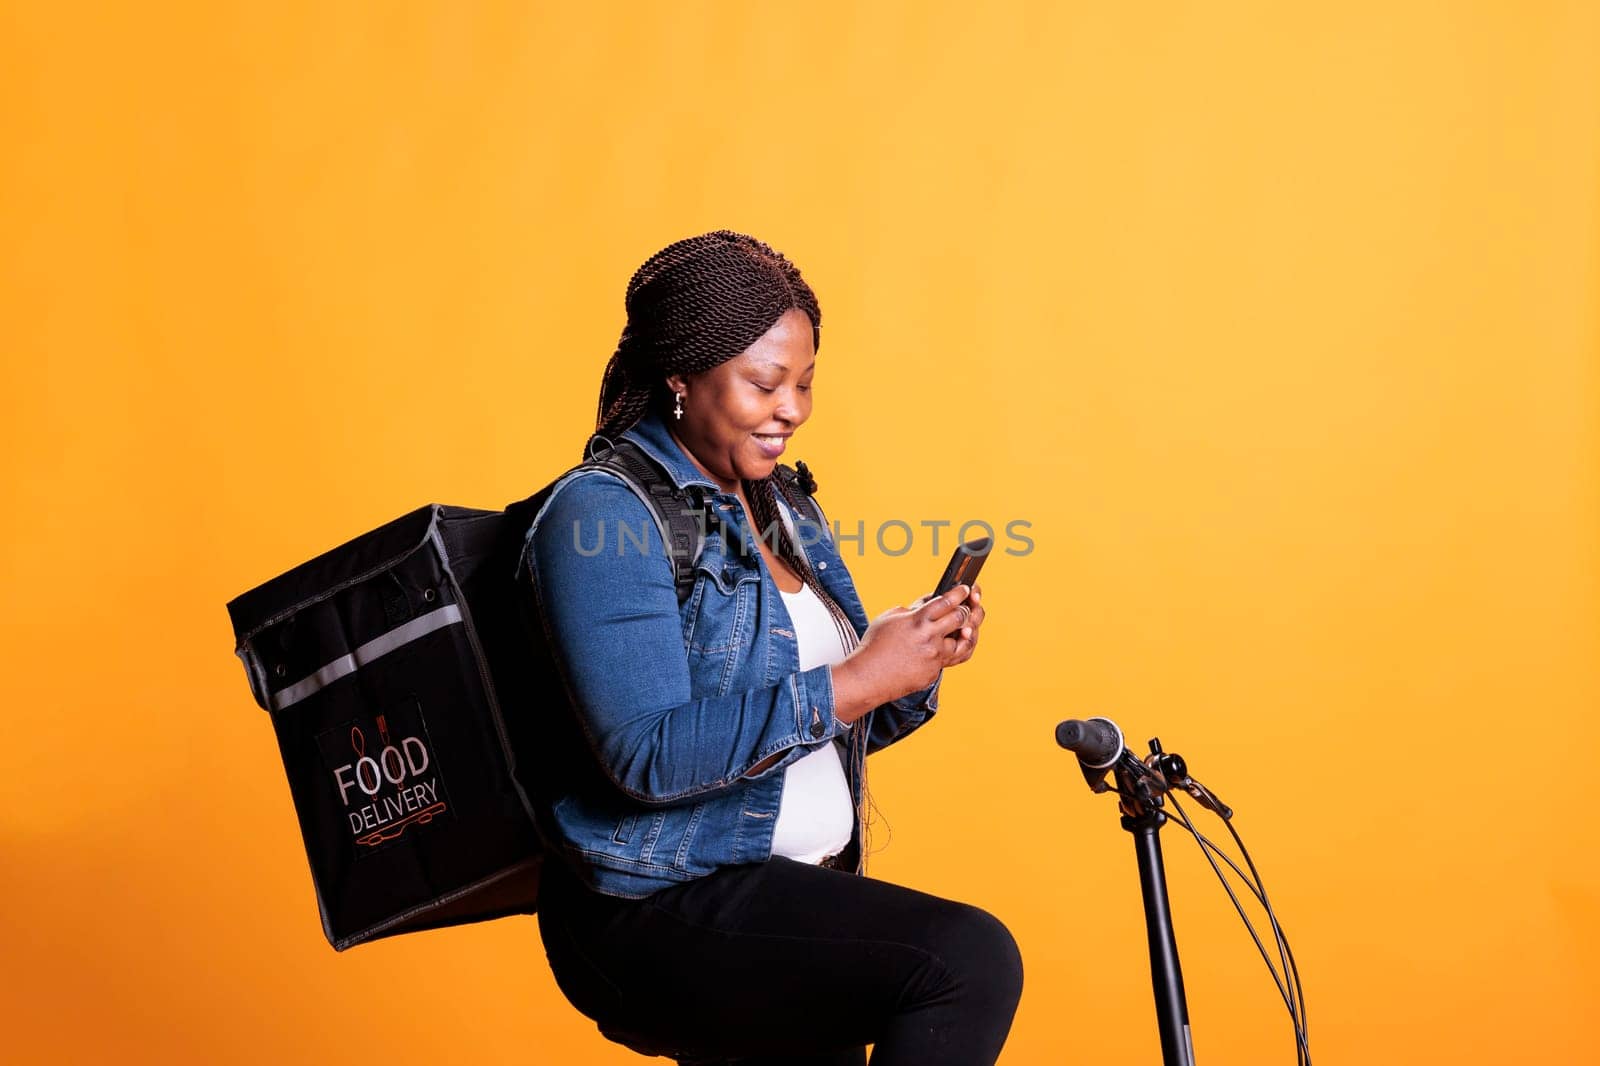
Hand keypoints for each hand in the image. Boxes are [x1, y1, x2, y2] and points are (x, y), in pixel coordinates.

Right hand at [832, 584, 979, 719]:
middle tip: (966, 607)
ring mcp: (934, 657)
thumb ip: (913, 608)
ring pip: (962, 642)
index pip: (947, 601)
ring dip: (962, 633)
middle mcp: (930, 638)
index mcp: (918, 621)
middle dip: (966, 610)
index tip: (965, 589)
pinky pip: (948, 660)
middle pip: (961, 618)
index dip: (959, 593)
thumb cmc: (875, 646)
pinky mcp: (934, 672)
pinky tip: (943, 647)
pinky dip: (946, 652)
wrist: (868, 676)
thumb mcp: (890, 617)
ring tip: (960, 629)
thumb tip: (930, 602)